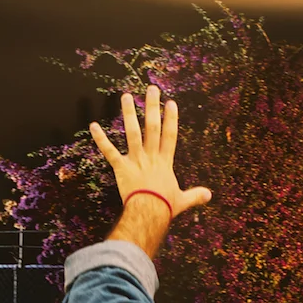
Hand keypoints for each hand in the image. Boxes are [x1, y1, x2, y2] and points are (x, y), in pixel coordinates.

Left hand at [89, 84, 211, 218]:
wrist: (149, 212)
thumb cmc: (165, 207)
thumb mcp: (183, 200)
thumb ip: (195, 195)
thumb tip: (209, 195)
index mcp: (165, 162)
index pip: (170, 135)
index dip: (171, 118)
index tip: (171, 103)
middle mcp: (151, 156)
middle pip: (153, 127)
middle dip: (152, 107)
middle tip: (151, 89)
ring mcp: (136, 160)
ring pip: (132, 133)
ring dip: (129, 113)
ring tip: (126, 96)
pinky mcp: (121, 167)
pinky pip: (109, 151)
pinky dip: (101, 139)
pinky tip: (93, 126)